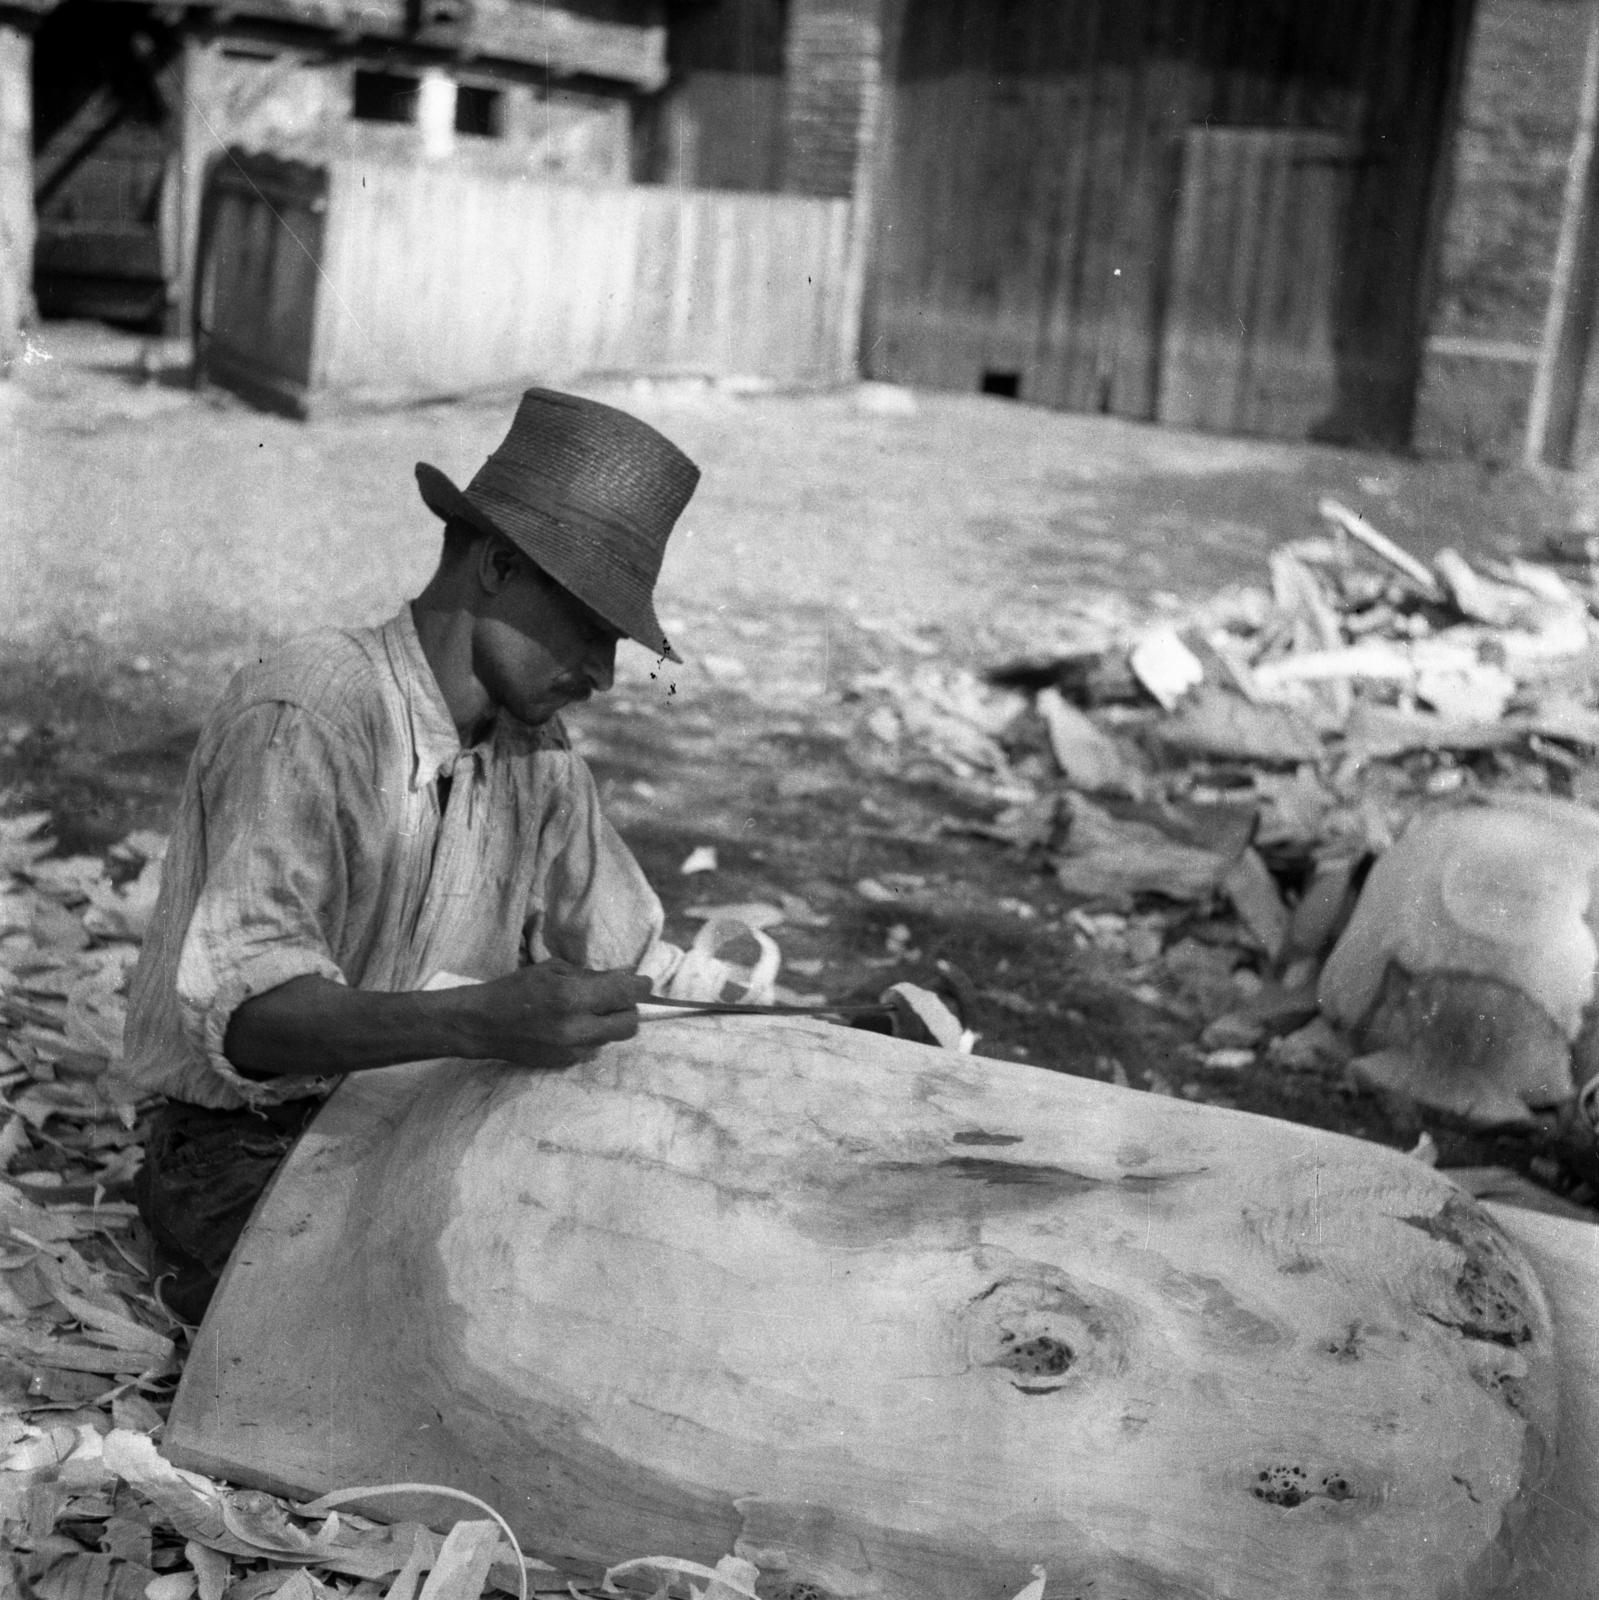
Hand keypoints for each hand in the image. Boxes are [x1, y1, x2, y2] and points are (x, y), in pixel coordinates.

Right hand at [465, 959, 651, 1068]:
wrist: (483, 1025)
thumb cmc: (515, 989)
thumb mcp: (553, 970)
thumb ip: (590, 975)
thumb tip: (623, 976)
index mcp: (572, 997)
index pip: (625, 995)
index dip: (641, 987)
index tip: (644, 982)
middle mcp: (576, 1028)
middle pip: (629, 1025)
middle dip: (629, 1009)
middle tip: (618, 998)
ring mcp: (572, 1050)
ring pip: (612, 1038)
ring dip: (610, 1023)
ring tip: (591, 1010)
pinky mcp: (565, 1064)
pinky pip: (594, 1049)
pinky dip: (592, 1035)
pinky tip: (573, 1025)